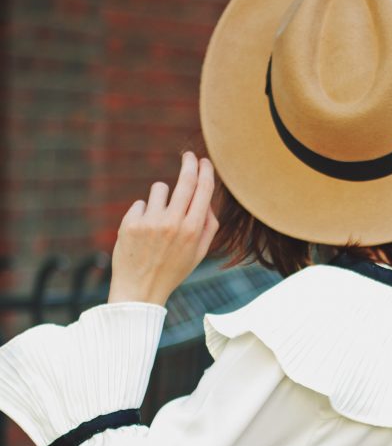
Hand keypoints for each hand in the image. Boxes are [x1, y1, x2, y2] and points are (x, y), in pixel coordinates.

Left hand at [108, 151, 219, 305]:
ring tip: (158, 222)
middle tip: (188, 155)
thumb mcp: (197, 254)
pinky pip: (141, 204)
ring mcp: (151, 222)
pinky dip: (142, 214)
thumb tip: (207, 201)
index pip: (203, 191)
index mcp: (192, 230)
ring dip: (161, 198)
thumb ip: (207, 227)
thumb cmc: (171, 271)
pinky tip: (142, 234)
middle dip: (189, 163)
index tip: (204, 161)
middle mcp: (173, 223)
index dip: (205, 171)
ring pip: (159, 189)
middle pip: (185, 181)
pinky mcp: (131, 222)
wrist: (139, 290)